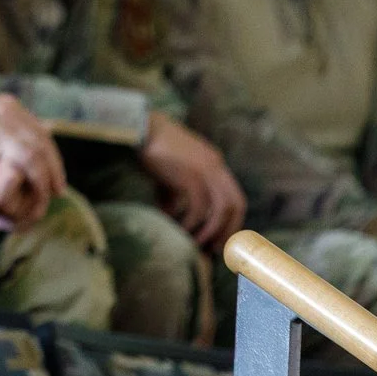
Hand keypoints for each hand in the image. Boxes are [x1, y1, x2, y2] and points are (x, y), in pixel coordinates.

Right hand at [0, 93, 65, 231]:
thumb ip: (4, 130)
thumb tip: (42, 142)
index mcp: (8, 106)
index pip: (43, 138)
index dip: (54, 167)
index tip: (58, 189)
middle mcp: (3, 114)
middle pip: (38, 156)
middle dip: (42, 188)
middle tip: (37, 211)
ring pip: (23, 171)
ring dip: (22, 199)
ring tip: (9, 217)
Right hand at [137, 112, 247, 251]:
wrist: (140, 127)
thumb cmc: (151, 147)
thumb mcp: (170, 169)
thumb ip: (176, 190)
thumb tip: (172, 215)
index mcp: (213, 161)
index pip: (233, 195)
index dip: (230, 219)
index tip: (219, 236)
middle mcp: (215, 165)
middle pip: (236, 203)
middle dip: (229, 228)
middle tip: (215, 248)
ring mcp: (205, 170)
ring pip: (220, 209)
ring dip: (210, 231)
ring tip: (196, 243)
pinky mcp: (191, 176)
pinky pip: (198, 209)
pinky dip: (190, 223)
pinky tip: (177, 228)